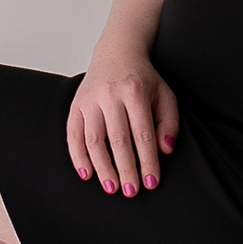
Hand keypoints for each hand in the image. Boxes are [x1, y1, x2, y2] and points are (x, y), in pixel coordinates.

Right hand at [66, 43, 180, 196]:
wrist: (116, 52)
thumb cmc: (144, 79)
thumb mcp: (164, 95)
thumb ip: (169, 122)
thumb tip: (165, 150)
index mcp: (135, 92)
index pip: (143, 134)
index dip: (148, 161)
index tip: (152, 182)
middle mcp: (110, 95)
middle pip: (118, 140)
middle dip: (126, 169)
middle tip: (131, 191)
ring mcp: (89, 100)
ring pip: (94, 140)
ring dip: (103, 167)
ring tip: (112, 187)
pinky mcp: (75, 105)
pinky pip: (73, 135)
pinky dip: (78, 156)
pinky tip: (87, 174)